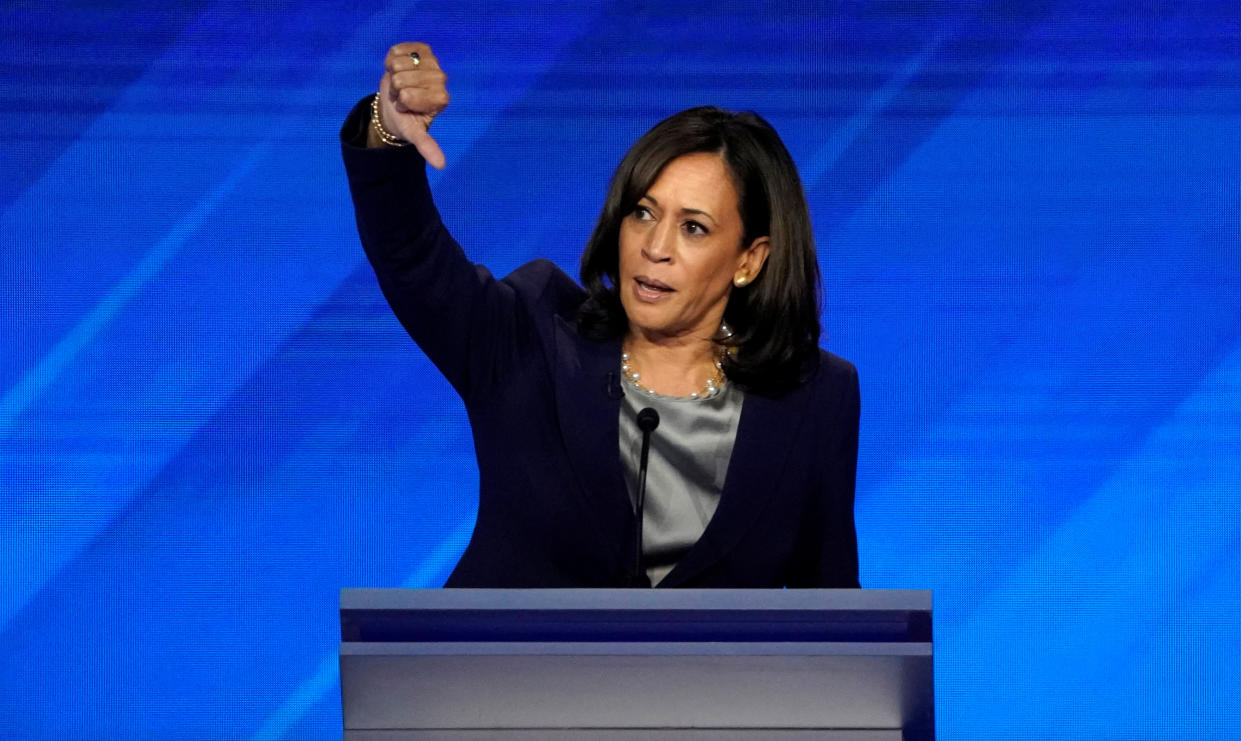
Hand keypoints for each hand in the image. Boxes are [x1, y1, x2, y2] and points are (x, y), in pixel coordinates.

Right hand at [376, 42, 448, 168]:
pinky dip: (391, 60)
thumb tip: (441, 166)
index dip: (401, 103)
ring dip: (394, 75)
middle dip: (396, 90)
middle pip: (401, 80)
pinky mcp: (421, 48)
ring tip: (401, 83)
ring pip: (397, 65)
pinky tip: (400, 68)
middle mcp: (441, 78)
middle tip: (403, 95)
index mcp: (442, 99)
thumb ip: (427, 146)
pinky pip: (396, 51)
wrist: (397, 101)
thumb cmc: (407, 118)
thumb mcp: (414, 134)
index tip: (407, 107)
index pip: (407, 96)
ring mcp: (433, 61)